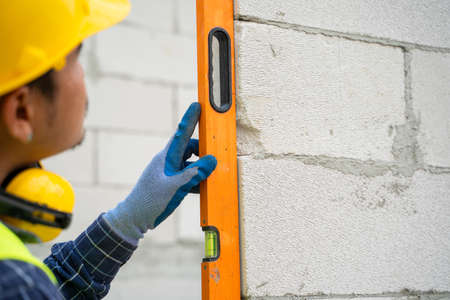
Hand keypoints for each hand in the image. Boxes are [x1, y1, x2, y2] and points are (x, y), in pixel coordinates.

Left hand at [104, 103, 216, 242]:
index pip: (181, 133)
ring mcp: (170, 172)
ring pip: (191, 164)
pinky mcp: (171, 183)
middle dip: (204, 150)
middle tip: (217, 153)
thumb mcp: (174, 186)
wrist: (134, 218)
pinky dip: (196, 181)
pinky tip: (202, 188)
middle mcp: (168, 161)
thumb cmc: (149, 201)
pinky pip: (188, 177)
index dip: (190, 119)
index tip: (198, 105)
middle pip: (191, 148)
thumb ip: (194, 173)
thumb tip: (213, 160)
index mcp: (166, 157)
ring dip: (201, 169)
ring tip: (211, 176)